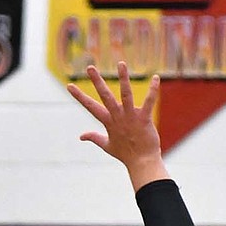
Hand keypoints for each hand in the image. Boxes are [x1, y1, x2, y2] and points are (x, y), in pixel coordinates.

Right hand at [66, 61, 167, 190]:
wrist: (141, 162)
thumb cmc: (125, 153)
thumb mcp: (106, 145)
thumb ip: (94, 138)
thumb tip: (81, 136)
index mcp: (108, 122)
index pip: (90, 106)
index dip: (79, 96)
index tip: (69, 86)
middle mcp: (117, 117)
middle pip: (105, 96)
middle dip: (97, 81)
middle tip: (90, 67)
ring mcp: (130, 118)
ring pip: (125, 95)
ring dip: (123, 79)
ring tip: (121, 64)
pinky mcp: (143, 119)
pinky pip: (148, 103)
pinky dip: (152, 91)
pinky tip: (156, 78)